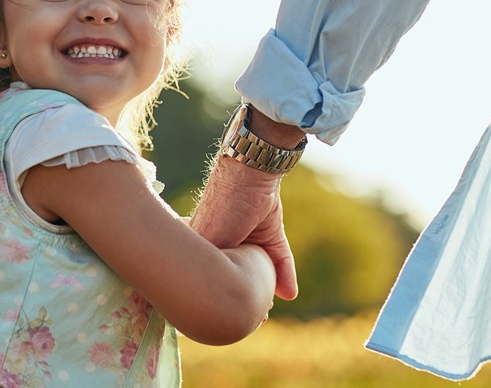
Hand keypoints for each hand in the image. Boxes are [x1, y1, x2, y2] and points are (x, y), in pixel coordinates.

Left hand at [190, 154, 298, 300]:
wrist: (252, 172)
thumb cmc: (258, 198)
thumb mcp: (272, 238)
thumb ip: (279, 266)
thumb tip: (290, 296)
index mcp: (215, 245)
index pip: (220, 278)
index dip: (234, 297)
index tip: (253, 313)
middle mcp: (203, 247)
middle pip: (213, 284)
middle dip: (234, 305)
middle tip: (260, 318)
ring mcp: (200, 244)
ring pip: (211, 282)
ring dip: (232, 299)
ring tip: (258, 312)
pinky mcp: (203, 240)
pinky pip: (211, 272)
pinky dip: (228, 287)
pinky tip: (244, 300)